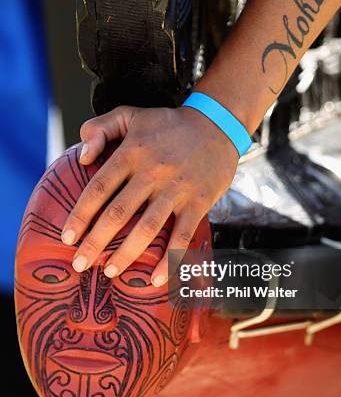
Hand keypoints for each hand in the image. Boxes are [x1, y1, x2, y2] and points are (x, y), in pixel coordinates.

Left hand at [61, 105, 237, 284]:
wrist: (217, 125)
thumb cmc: (167, 125)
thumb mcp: (131, 115)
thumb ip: (99, 128)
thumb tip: (82, 158)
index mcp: (132, 152)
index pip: (99, 188)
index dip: (80, 215)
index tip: (66, 238)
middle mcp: (153, 171)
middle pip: (118, 213)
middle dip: (95, 242)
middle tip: (80, 263)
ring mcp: (177, 188)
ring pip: (148, 227)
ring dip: (127, 254)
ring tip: (110, 271)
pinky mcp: (199, 202)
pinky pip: (183, 235)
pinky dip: (170, 260)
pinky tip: (156, 280)